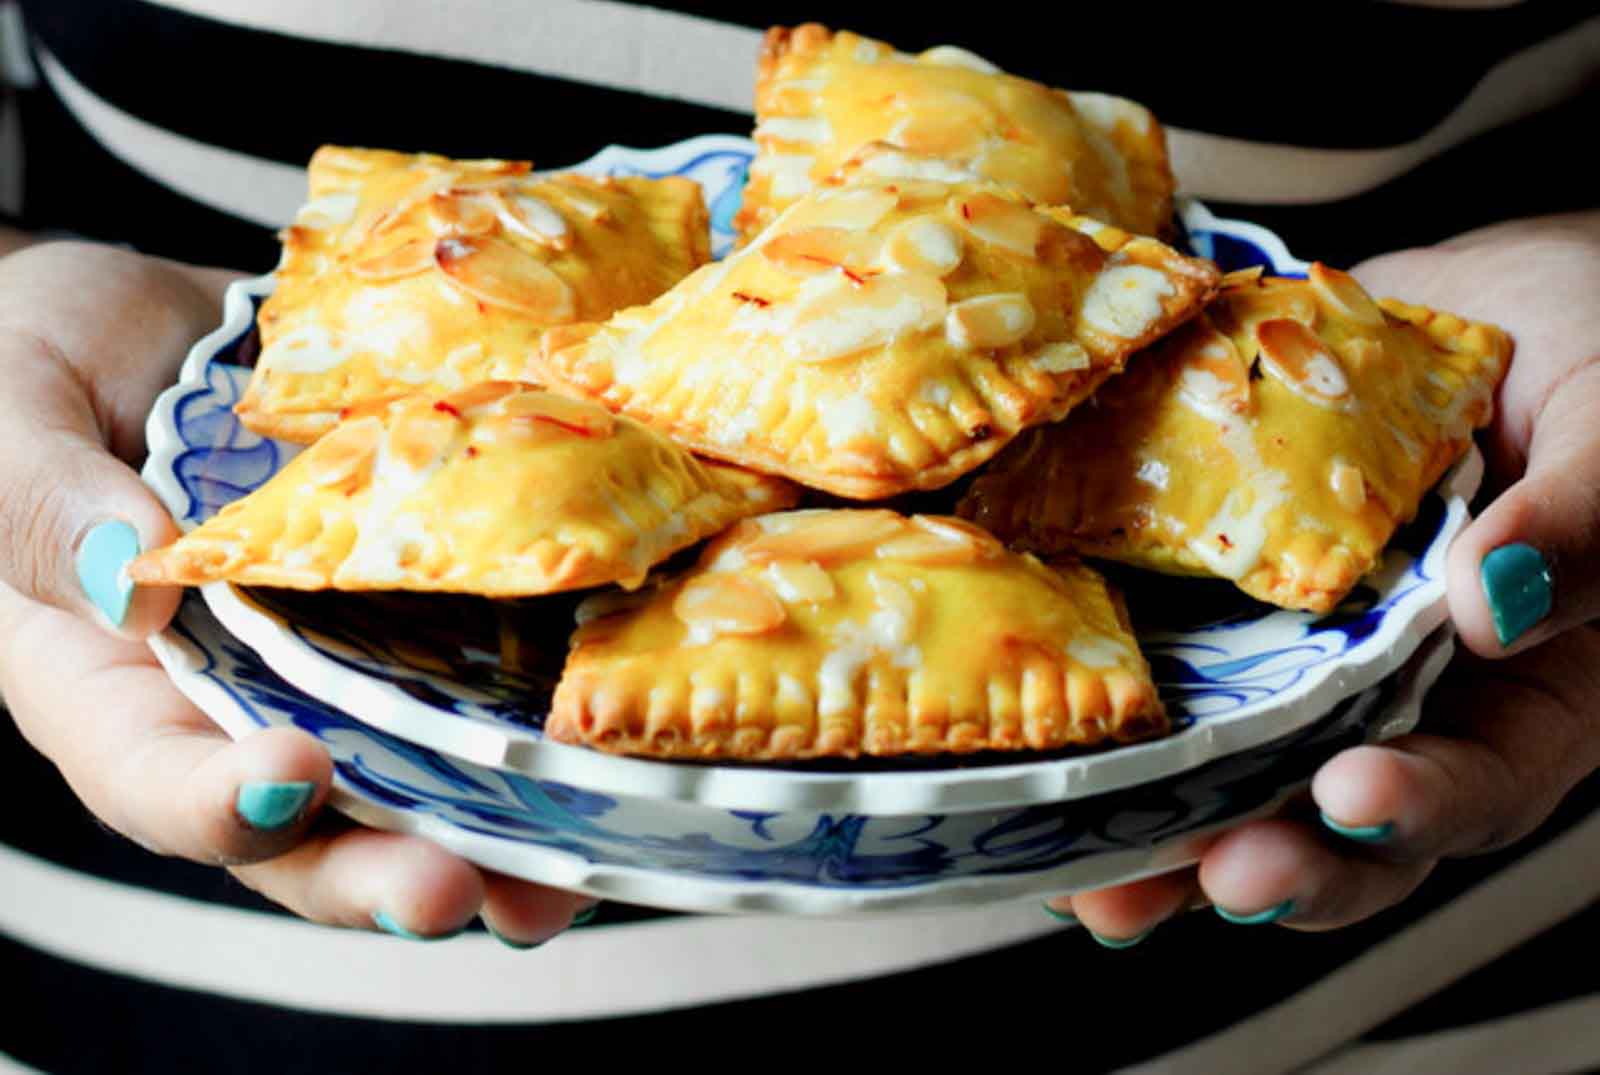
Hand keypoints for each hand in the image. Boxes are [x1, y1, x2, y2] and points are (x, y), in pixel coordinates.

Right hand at [0, 241, 589, 943]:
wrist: (145, 318)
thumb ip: (37, 500)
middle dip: (378, 867)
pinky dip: (538, 713)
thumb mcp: (8, 411)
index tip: (291, 781)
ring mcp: (333, 656)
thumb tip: (125, 577)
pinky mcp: (415, 604)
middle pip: (301, 824)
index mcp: (102, 674)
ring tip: (562, 879)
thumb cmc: (35, 358)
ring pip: (407, 774)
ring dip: (488, 835)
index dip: (218, 800)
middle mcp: (229, 694)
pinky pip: (475, 670)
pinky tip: (609, 748)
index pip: (149, 772)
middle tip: (459, 890)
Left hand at [1049, 214, 1599, 941]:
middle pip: (1334, 819)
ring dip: (1157, 831)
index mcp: (1523, 685)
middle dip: (1270, 859)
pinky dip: (1092, 710)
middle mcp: (1394, 691)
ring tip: (1096, 874)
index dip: (1417, 804)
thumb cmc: (1589, 349)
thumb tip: (1493, 599)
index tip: (1352, 795)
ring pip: (1224, 770)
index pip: (1480, 779)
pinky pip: (1149, 666)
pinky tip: (1032, 744)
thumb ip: (1584, 518)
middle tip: (1212, 873)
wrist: (1482, 299)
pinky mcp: (1203, 600)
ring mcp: (1288, 652)